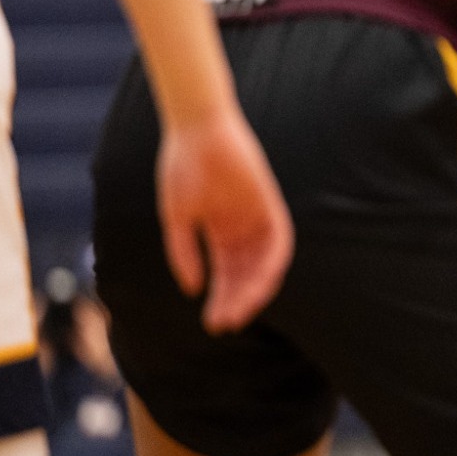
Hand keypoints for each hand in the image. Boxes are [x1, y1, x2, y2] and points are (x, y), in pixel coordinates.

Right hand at [155, 108, 291, 333]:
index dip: (222, 299)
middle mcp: (242, 228)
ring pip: (263, 263)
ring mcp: (257, 216)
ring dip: (254, 289)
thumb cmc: (181, 168)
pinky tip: (256, 283)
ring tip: (240, 311)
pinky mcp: (270, 203)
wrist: (196, 131)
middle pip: (246, 274)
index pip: (227, 274)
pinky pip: (279, 240)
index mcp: (220, 232)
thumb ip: (184, 252)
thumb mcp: (177, 218)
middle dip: (237, 300)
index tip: (213, 324)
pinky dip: (271, 263)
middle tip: (225, 324)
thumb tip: (193, 289)